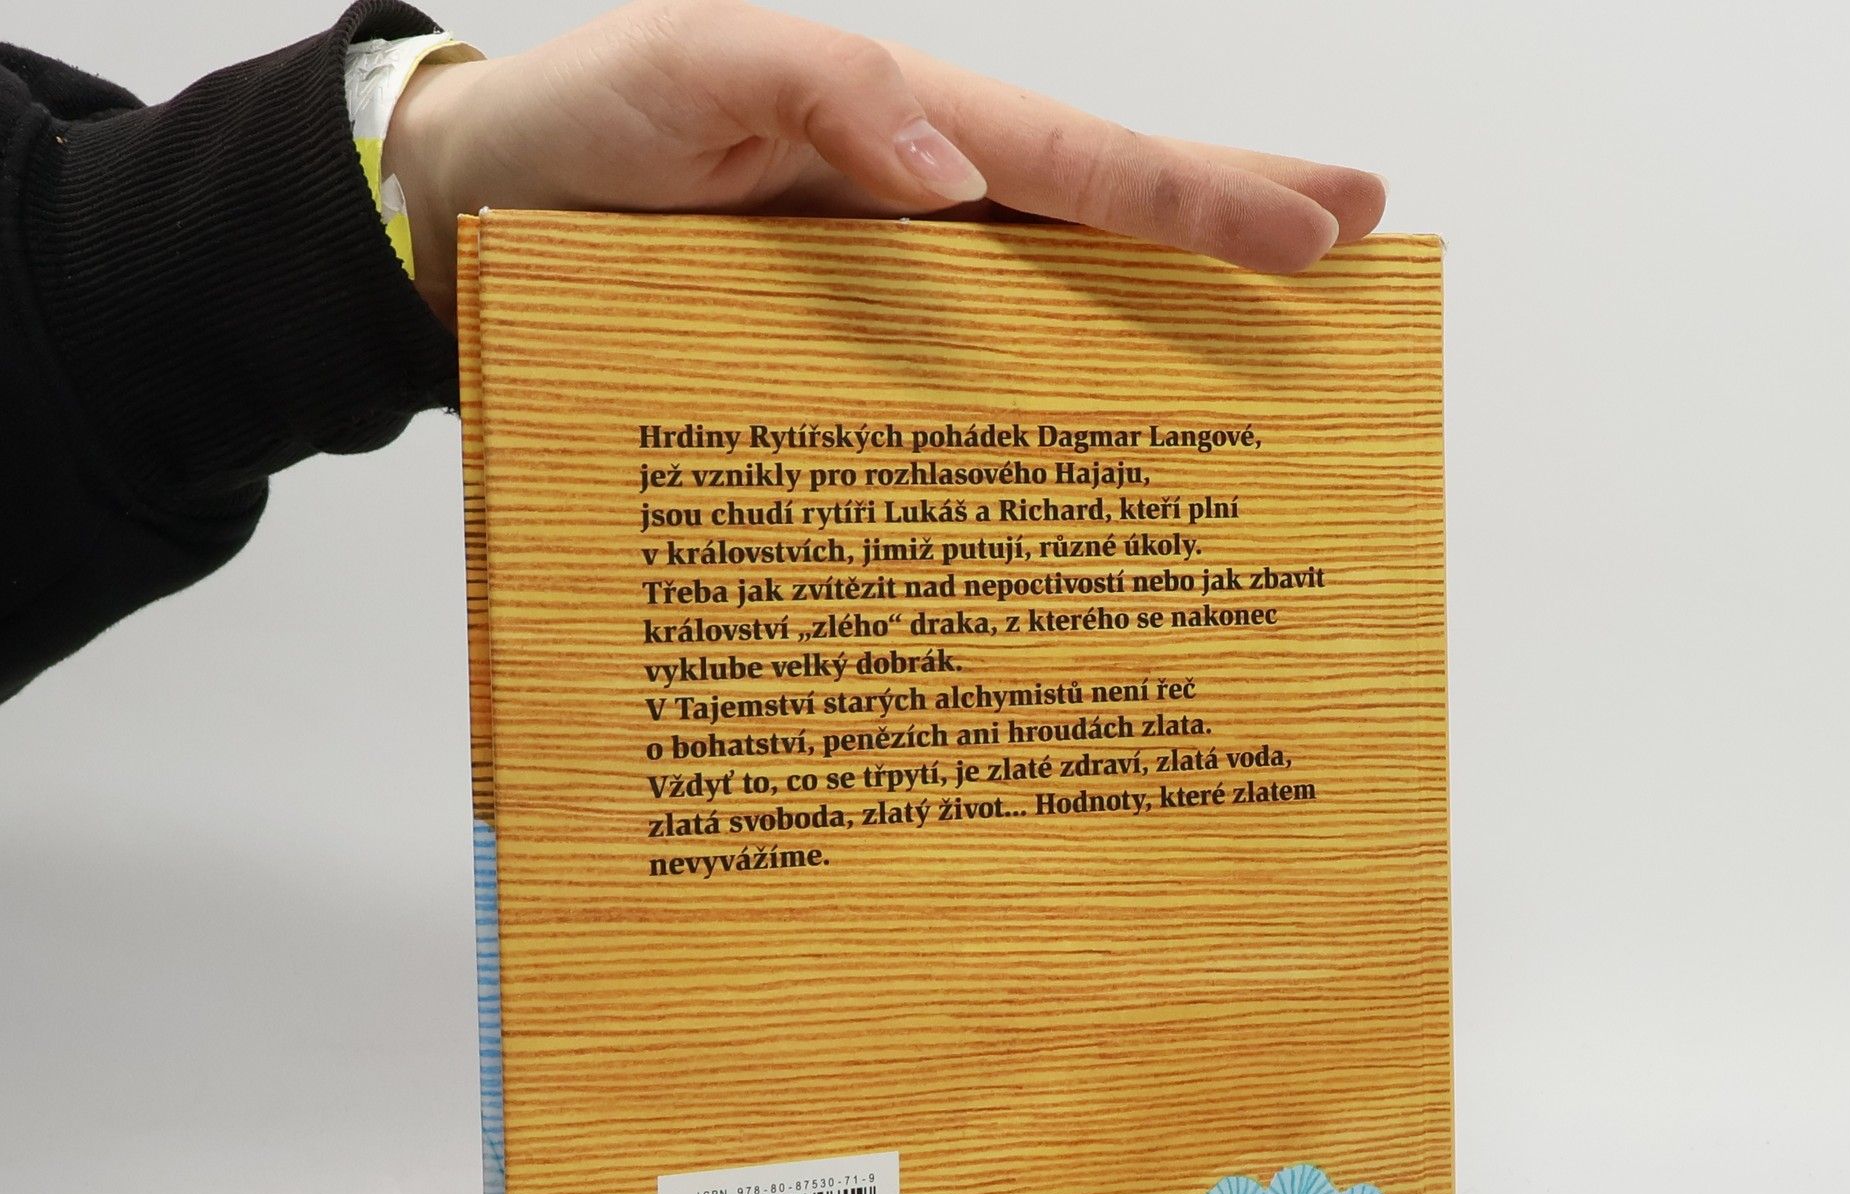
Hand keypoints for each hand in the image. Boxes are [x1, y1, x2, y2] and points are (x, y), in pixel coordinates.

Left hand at [384, 0, 1387, 327]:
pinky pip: (967, 396)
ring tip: (1275, 363)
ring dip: (1164, 333)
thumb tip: (951, 175)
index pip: (1084, 162)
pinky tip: (1104, 464)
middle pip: (1106, 220)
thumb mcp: (694, 73)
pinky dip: (1046, 425)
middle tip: (1363, 249)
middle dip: (1230, 229)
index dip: (1200, 199)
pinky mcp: (851, 374)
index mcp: (911, 128)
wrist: (487, 213)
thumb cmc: (589, 129)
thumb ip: (823, 93)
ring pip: (1056, 313)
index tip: (1322, 230)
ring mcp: (899, 300)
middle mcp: (928, 215)